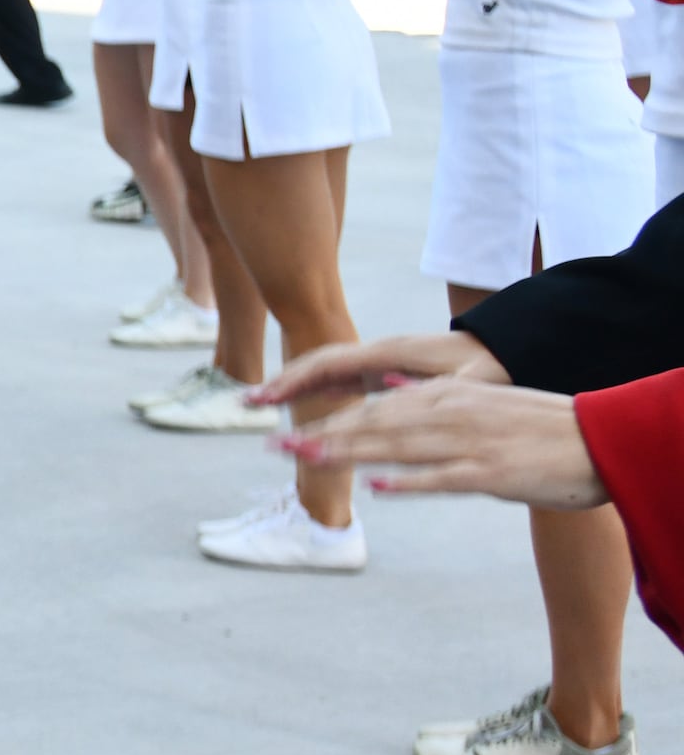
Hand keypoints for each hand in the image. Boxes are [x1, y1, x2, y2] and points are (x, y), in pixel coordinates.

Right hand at [245, 328, 503, 424]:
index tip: (268, 397)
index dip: (295, 380)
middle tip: (250, 403)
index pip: (329, 363)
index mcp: (390, 354)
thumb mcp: (465, 382)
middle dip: (282, 382)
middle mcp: (377, 354)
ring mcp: (378, 362)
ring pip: (325, 371)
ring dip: (293, 386)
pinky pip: (340, 380)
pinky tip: (297, 404)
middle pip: (318, 364)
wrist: (504, 351)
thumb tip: (391, 393)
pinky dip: (313, 391)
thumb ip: (429, 390)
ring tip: (262, 403)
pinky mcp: (383, 373)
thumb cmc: (489, 367)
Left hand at [283, 376, 606, 508]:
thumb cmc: (533, 427)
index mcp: (444, 399)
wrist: (594, 440)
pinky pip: (443, 477)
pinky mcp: (490, 472)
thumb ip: (429, 397)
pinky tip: (379, 486)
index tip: (287, 432)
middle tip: (276, 446)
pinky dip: (410, 480)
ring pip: (398, 447)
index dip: (328, 422)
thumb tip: (387, 385)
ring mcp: (468, 443)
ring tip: (309, 458)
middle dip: (323, 435)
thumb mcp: (476, 402)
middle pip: (374, 426)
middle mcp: (449, 416)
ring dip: (350, 454)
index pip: (373, 410)